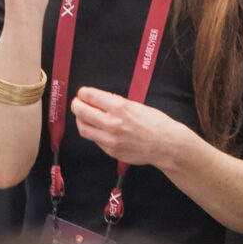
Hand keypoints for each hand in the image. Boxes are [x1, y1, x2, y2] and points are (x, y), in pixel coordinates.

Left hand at [69, 87, 189, 168]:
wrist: (166, 145)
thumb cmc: (156, 123)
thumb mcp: (136, 105)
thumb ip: (116, 103)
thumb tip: (99, 100)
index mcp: (120, 107)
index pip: (90, 96)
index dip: (83, 93)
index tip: (82, 93)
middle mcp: (113, 123)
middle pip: (81, 112)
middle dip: (76, 105)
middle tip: (77, 103)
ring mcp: (110, 139)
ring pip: (83, 128)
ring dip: (80, 120)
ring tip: (84, 116)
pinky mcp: (111, 150)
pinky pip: (95, 140)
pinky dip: (93, 132)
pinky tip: (97, 129)